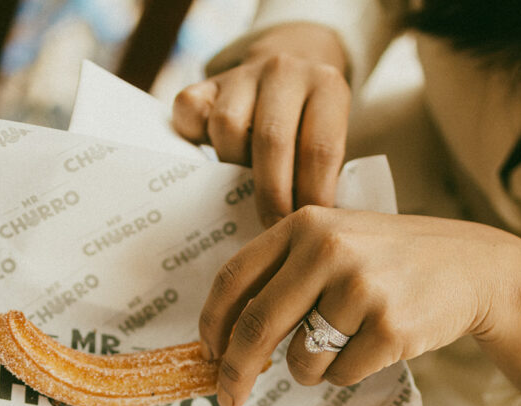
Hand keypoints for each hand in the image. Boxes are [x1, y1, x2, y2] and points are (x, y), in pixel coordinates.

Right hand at [173, 22, 350, 225]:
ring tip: (242, 184)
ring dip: (232, 165)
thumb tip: (305, 223)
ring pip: (227, 125)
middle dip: (271, 194)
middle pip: (272, 139)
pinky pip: (190, 112)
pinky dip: (195, 141)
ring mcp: (244, 72)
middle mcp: (285, 71)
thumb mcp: (330, 134)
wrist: (289, 66)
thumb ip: (322, 170)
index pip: (319, 149)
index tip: (304, 224)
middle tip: (271, 224)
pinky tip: (210, 157)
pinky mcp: (207, 81)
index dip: (311, 194)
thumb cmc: (309, 120)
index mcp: (327, 86)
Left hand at [199, 206, 520, 405]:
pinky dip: (348, 372)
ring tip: (344, 340)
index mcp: (303, 225)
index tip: (208, 353)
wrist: (472, 265)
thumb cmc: (387, 260)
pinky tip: (374, 343)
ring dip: (310, 368)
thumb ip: (281, 274)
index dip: (212, 324)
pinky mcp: (390, 326)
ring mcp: (360, 287)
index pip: (234, 279)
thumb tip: (225, 339)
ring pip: (300, 360)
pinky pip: (340, 375)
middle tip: (228, 396)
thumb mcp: (332, 240)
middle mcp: (327, 249)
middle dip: (236, 371)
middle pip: (256, 326)